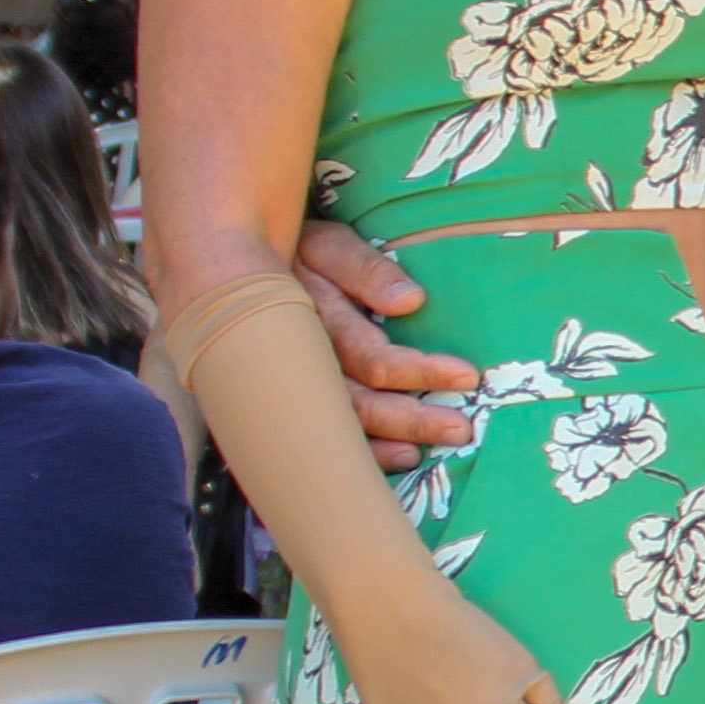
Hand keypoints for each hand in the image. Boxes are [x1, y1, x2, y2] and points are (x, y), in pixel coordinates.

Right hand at [293, 219, 477, 470]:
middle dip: (411, 419)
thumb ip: (363, 268)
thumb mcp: (327, 245)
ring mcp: (294, 384)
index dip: (418, 370)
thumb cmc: (299, 252)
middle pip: (356, 402)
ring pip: (342, 424)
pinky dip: (364, 451)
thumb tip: (410, 301)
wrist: (238, 270)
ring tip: (431, 450)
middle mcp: (301, 360)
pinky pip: (327, 434)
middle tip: (460, 429)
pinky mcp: (294, 398)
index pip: (369, 356)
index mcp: (311, 319)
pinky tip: (400, 458)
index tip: (466, 376)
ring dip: (390, 440)